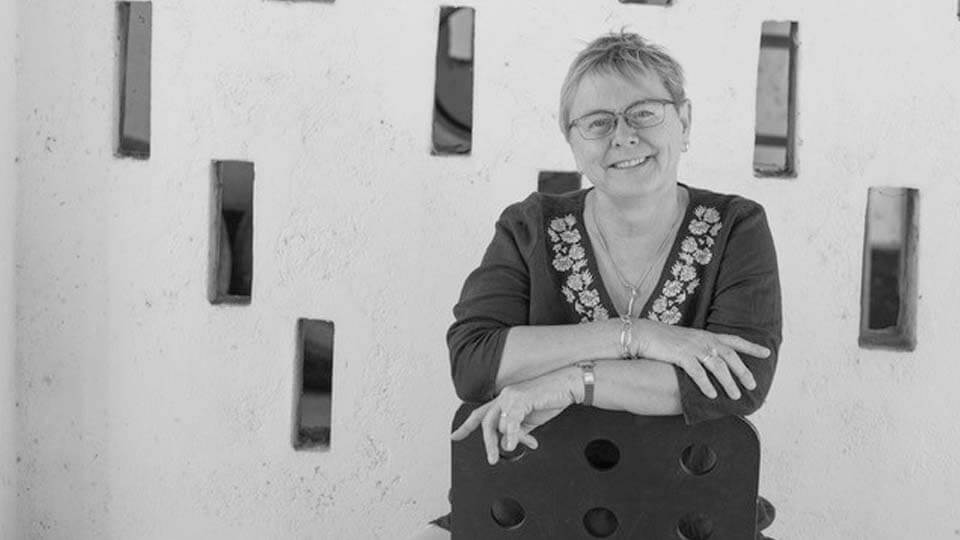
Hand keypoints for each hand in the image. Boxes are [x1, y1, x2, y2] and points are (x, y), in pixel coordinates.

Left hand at [450, 369, 576, 464]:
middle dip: (487, 443)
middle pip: (486, 422)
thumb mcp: (531, 419)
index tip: (455, 436)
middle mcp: (504, 396)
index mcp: (504, 400)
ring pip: (497, 423)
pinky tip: (513, 443)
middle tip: (492, 459)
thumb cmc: (552, 398)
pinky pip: (511, 421)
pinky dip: (511, 434)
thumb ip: (518, 430)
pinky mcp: (521, 398)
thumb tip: (509, 443)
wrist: (569, 385)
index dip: (466, 426)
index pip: (481, 414)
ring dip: (504, 440)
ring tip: (510, 450)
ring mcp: (511, 395)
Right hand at [633, 320, 769, 399]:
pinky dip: (706, 384)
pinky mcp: (681, 355)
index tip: (767, 352)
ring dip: (728, 382)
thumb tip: (711, 360)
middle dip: (743, 371)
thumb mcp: (686, 340)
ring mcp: (693, 347)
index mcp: (706, 335)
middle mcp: (703, 339)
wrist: (642, 334)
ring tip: (735, 396)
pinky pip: (698, 372)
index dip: (751, 347)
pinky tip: (712, 395)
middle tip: (752, 385)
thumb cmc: (662, 340)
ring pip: (717, 366)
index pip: (734, 340)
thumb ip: (700, 347)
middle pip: (730, 356)